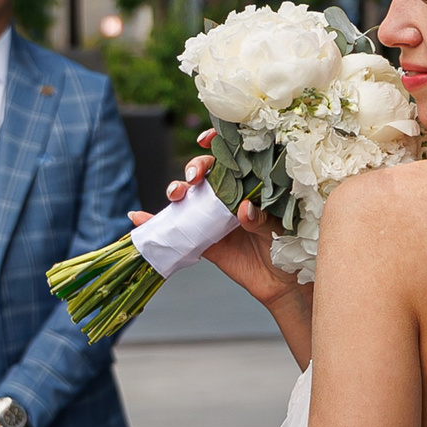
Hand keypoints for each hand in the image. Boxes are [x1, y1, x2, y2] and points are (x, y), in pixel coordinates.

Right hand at [127, 133, 301, 309]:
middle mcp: (230, 198)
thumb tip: (244, 209)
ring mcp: (214, 218)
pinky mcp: (204, 241)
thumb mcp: (280, 231)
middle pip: (206, 173)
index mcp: (251, 188)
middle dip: (195, 168)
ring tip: (176, 194)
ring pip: (189, 197)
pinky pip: (178, 230)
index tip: (205, 141)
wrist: (282, 285)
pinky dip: (156, 222)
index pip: (233, 158)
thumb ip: (261, 219)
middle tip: (195, 178)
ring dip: (176, 189)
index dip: (217, 144)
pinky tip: (138, 216)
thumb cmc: (288, 250)